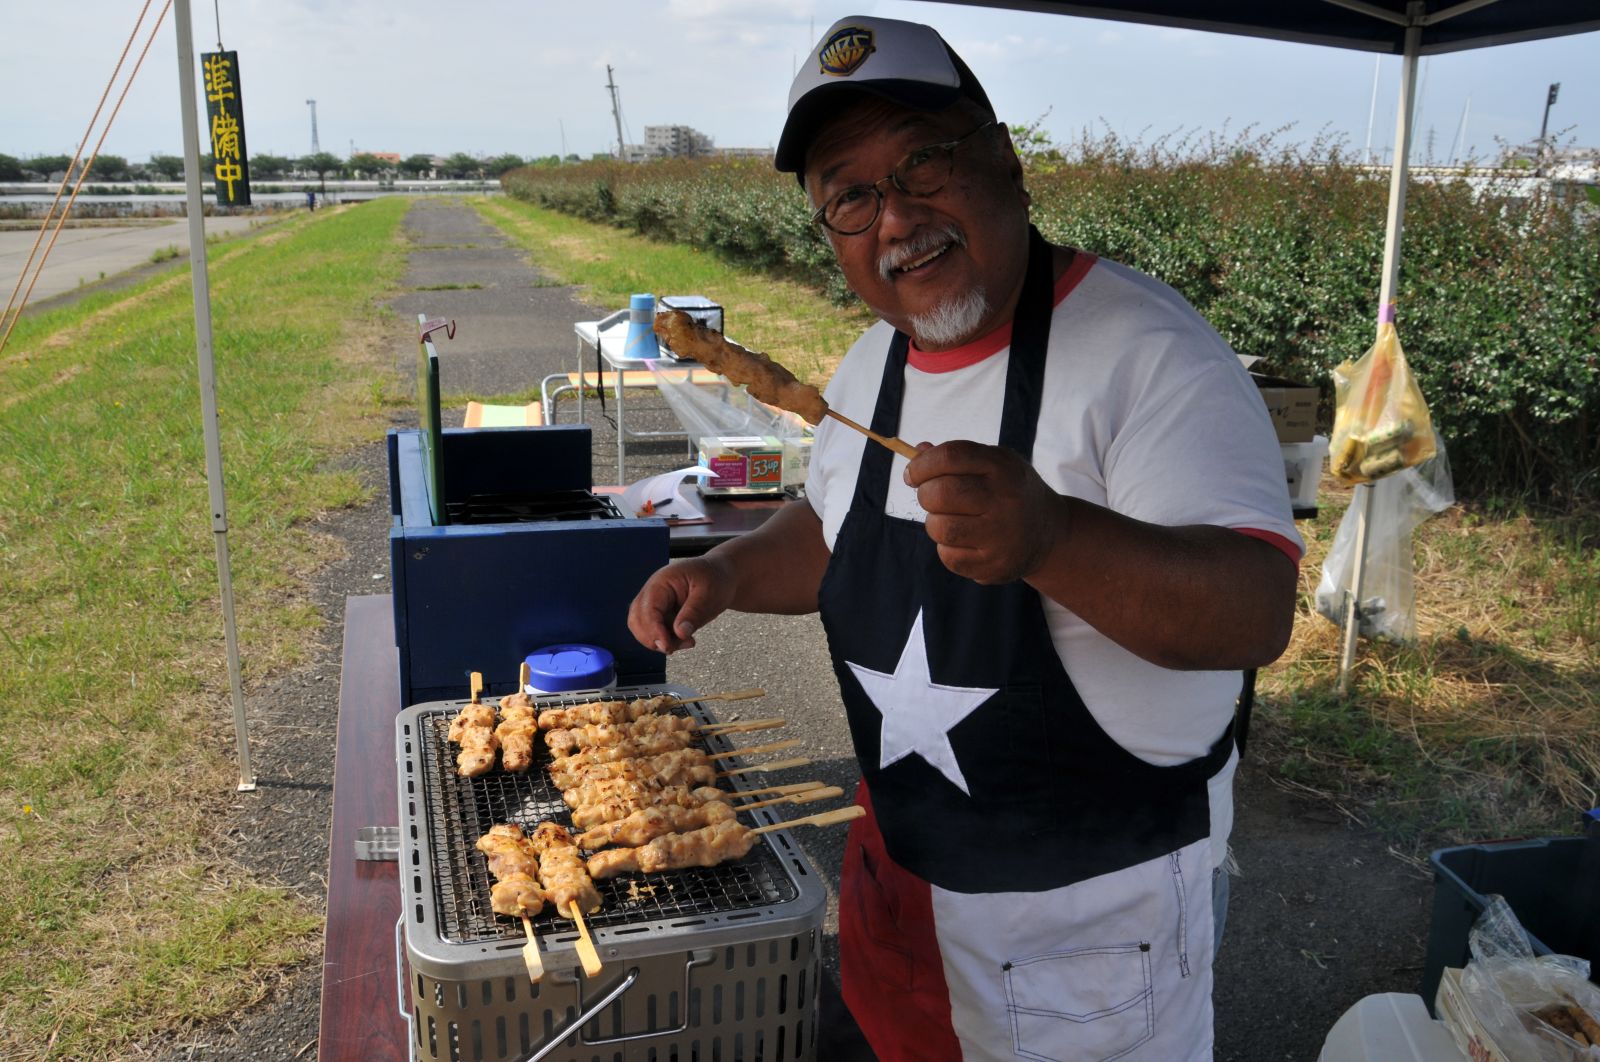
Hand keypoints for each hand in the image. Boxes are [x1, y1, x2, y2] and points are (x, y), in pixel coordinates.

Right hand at [627, 555, 737, 652]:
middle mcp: (653, 593)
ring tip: (688, 642)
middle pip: (637, 620)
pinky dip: (668, 641)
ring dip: (661, 642)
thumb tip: (679, 633)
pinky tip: (687, 640)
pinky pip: (656, 633)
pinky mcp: (662, 616)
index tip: (667, 646)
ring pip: (644, 630)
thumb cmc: (715, 578)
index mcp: (662, 582)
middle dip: (652, 638)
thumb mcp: (709, 593)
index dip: (653, 630)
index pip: (647, 609)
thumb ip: (694, 612)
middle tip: (676, 647)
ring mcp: (656, 605)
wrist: (721, 576)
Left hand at [904, 440, 1065, 584]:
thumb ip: (956, 458)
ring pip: (940, 527)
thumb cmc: (1010, 492)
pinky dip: (947, 548)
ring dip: (934, 522)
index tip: (912, 474)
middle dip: (925, 494)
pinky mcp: (995, 565)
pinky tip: (963, 541)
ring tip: (949, 518)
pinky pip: (949, 556)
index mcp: (1003, 467)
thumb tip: (916, 452)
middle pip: (940, 493)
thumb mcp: (994, 465)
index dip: (922, 464)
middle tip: (931, 497)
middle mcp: (1005, 500)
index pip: (951, 456)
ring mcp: (1002, 535)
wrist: (1050, 534)